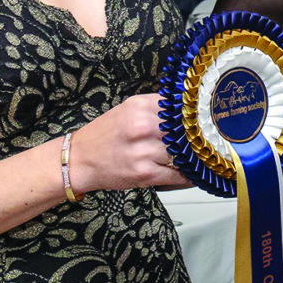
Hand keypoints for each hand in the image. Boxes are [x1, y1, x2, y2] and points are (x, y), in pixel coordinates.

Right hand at [68, 94, 189, 192]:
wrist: (79, 160)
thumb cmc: (105, 135)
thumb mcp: (129, 109)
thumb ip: (157, 107)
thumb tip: (188, 110)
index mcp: (140, 108)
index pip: (182, 109)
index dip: (194, 118)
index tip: (203, 124)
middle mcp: (142, 128)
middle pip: (186, 132)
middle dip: (194, 139)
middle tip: (201, 142)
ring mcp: (144, 152)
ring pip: (184, 154)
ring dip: (192, 158)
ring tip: (194, 158)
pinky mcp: (145, 174)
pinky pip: (178, 175)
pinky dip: (187, 175)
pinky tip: (188, 172)